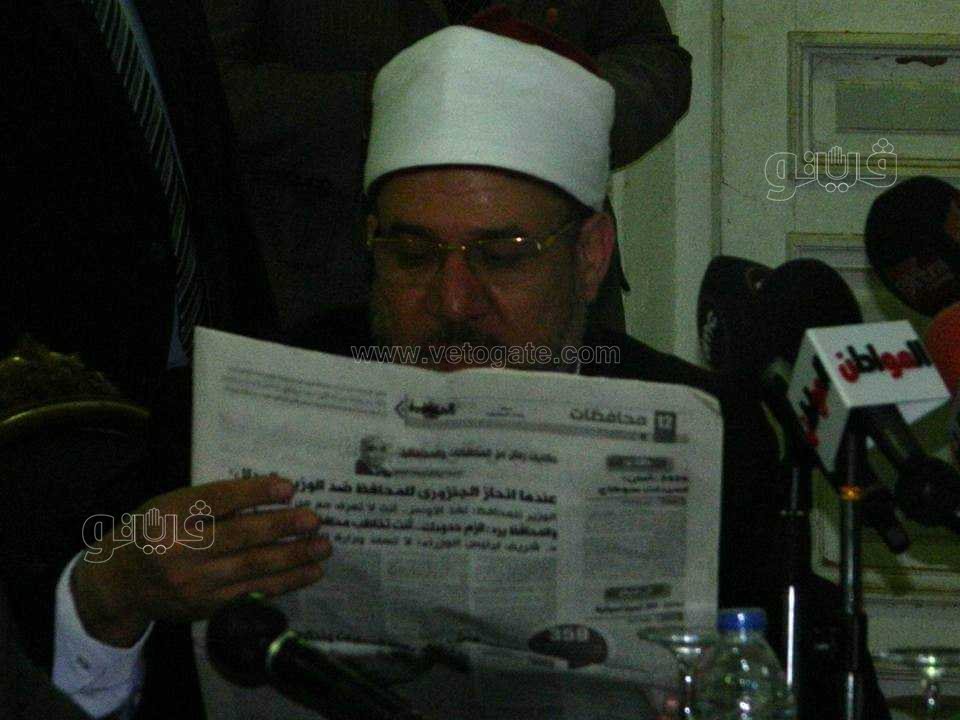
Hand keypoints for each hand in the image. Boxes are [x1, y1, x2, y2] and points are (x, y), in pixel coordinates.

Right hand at [72, 474, 329, 646]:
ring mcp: (192, 583)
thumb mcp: (173, 505)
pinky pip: (252, 593)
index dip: (255, 493)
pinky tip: (308, 572)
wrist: (122, 582)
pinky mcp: (206, 607)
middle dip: (282, 528)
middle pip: (239, 537)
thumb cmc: (157, 530)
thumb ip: (214, 500)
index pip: (217, 501)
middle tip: (314, 520)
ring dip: (293, 558)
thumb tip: (275, 492)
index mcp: (168, 516)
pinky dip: (284, 583)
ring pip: (251, 569)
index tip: (289, 488)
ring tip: (323, 547)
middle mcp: (178, 551)